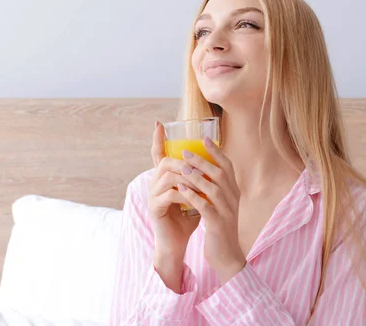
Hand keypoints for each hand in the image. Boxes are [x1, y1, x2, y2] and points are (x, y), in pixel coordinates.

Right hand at [148, 122, 200, 291]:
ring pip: (168, 176)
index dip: (157, 139)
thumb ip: (199, 178)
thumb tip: (214, 160)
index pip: (157, 153)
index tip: (158, 123)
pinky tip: (195, 198)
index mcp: (163, 178)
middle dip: (185, 162)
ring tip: (203, 183)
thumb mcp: (195, 194)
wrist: (177, 243)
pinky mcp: (155, 208)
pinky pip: (170, 194)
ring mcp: (152, 195)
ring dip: (188, 178)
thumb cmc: (187, 218)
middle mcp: (154, 183)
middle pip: (166, 162)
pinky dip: (185, 194)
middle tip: (200, 165)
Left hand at [177, 137, 246, 283]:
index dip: (217, 152)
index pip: (228, 166)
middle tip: (185, 152)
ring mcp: (227, 212)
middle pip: (221, 174)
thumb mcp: (219, 205)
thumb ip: (214, 188)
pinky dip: (194, 197)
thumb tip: (201, 169)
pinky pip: (206, 207)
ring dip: (197, 177)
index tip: (204, 139)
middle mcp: (233, 199)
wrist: (226, 256)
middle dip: (203, 161)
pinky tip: (181, 190)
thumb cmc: (219, 228)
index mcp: (234, 192)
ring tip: (182, 168)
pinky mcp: (218, 224)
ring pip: (214, 189)